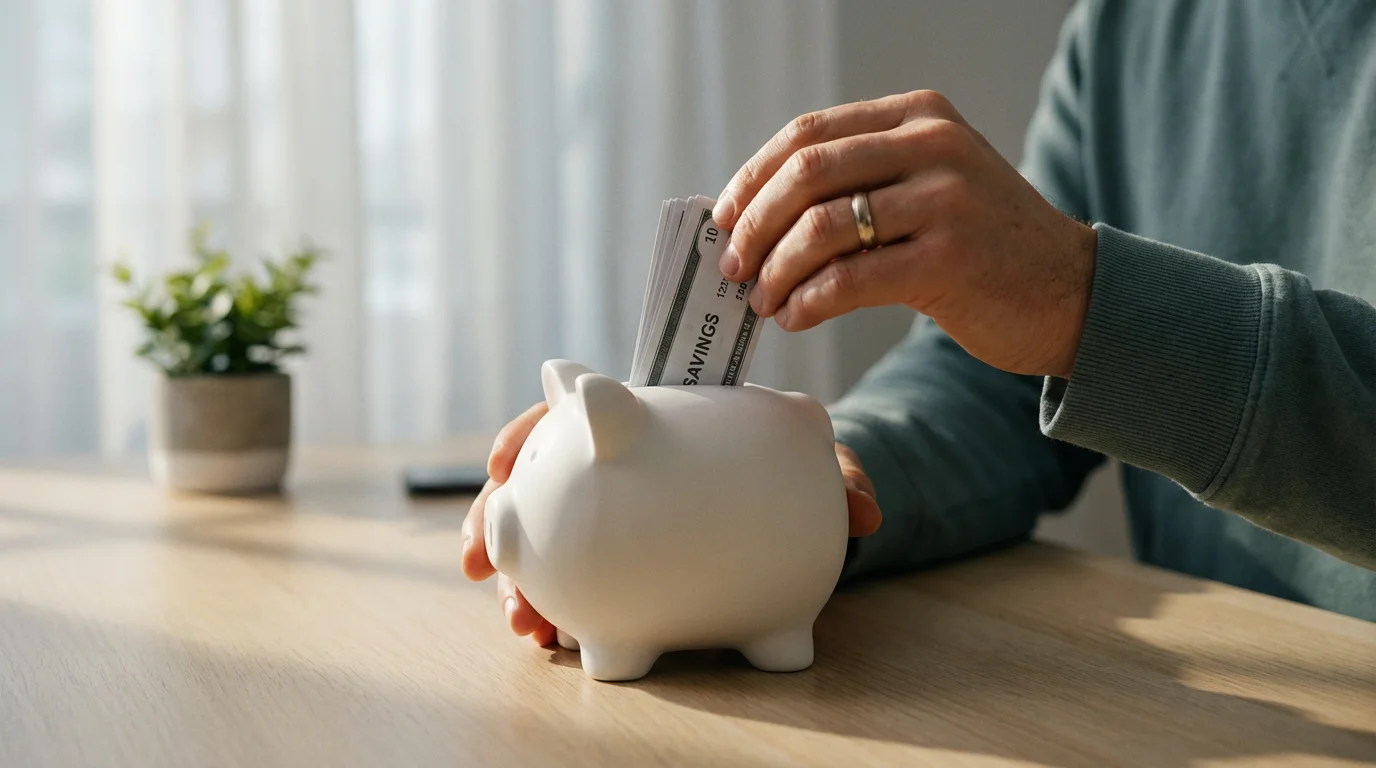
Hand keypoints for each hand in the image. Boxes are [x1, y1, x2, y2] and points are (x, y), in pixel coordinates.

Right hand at [460, 403, 882, 645]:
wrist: (794, 503)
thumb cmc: (790, 468)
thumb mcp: (813, 464)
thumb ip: (836, 477)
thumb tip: (867, 513)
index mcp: (644, 423)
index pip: (567, 413)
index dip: (527, 435)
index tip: (502, 465)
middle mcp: (613, 473)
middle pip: (534, 484)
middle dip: (498, 522)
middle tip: (486, 565)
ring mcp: (610, 522)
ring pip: (543, 544)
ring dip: (520, 584)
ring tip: (525, 626)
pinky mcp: (616, 569)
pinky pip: (578, 588)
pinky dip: (560, 613)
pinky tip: (555, 641)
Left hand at [713, 90, 1097, 378]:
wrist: (1073, 291)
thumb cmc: (984, 246)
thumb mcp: (930, 184)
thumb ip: (861, 181)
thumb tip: (758, 215)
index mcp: (918, 116)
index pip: (808, 133)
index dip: (753, 177)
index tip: (725, 219)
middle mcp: (932, 146)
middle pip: (805, 174)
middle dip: (753, 226)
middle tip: (733, 267)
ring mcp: (945, 200)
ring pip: (820, 229)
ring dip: (776, 272)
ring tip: (764, 301)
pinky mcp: (949, 260)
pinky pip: (849, 279)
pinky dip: (808, 302)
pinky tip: (796, 317)